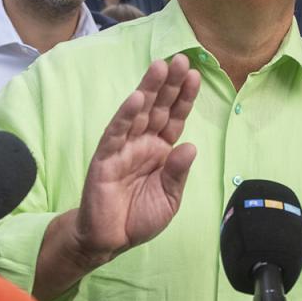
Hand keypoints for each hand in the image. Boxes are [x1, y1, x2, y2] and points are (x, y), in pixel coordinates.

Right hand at [72, 56, 201, 263]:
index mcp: (160, 151)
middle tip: (181, 60)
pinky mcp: (105, 158)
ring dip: (148, 90)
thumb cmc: (139, 218)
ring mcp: (123, 148)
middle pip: (158, 108)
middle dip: (169, 84)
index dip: (184, 98)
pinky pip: (116, 133)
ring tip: (160, 67)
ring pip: (138, 113)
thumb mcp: (169, 198)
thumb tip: (190, 146)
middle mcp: (142, 144)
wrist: (110, 240)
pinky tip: (136, 99)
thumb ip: (178, 173)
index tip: (196, 75)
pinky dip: (125, 115)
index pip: (174, 118)